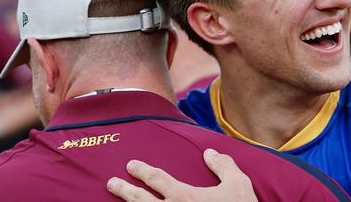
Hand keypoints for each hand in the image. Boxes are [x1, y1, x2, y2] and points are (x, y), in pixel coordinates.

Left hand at [107, 148, 257, 201]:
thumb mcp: (238, 185)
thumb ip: (223, 166)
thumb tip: (210, 152)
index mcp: (185, 197)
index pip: (157, 179)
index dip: (142, 171)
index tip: (131, 165)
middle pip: (140, 199)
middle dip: (125, 189)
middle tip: (112, 183)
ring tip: (117, 197)